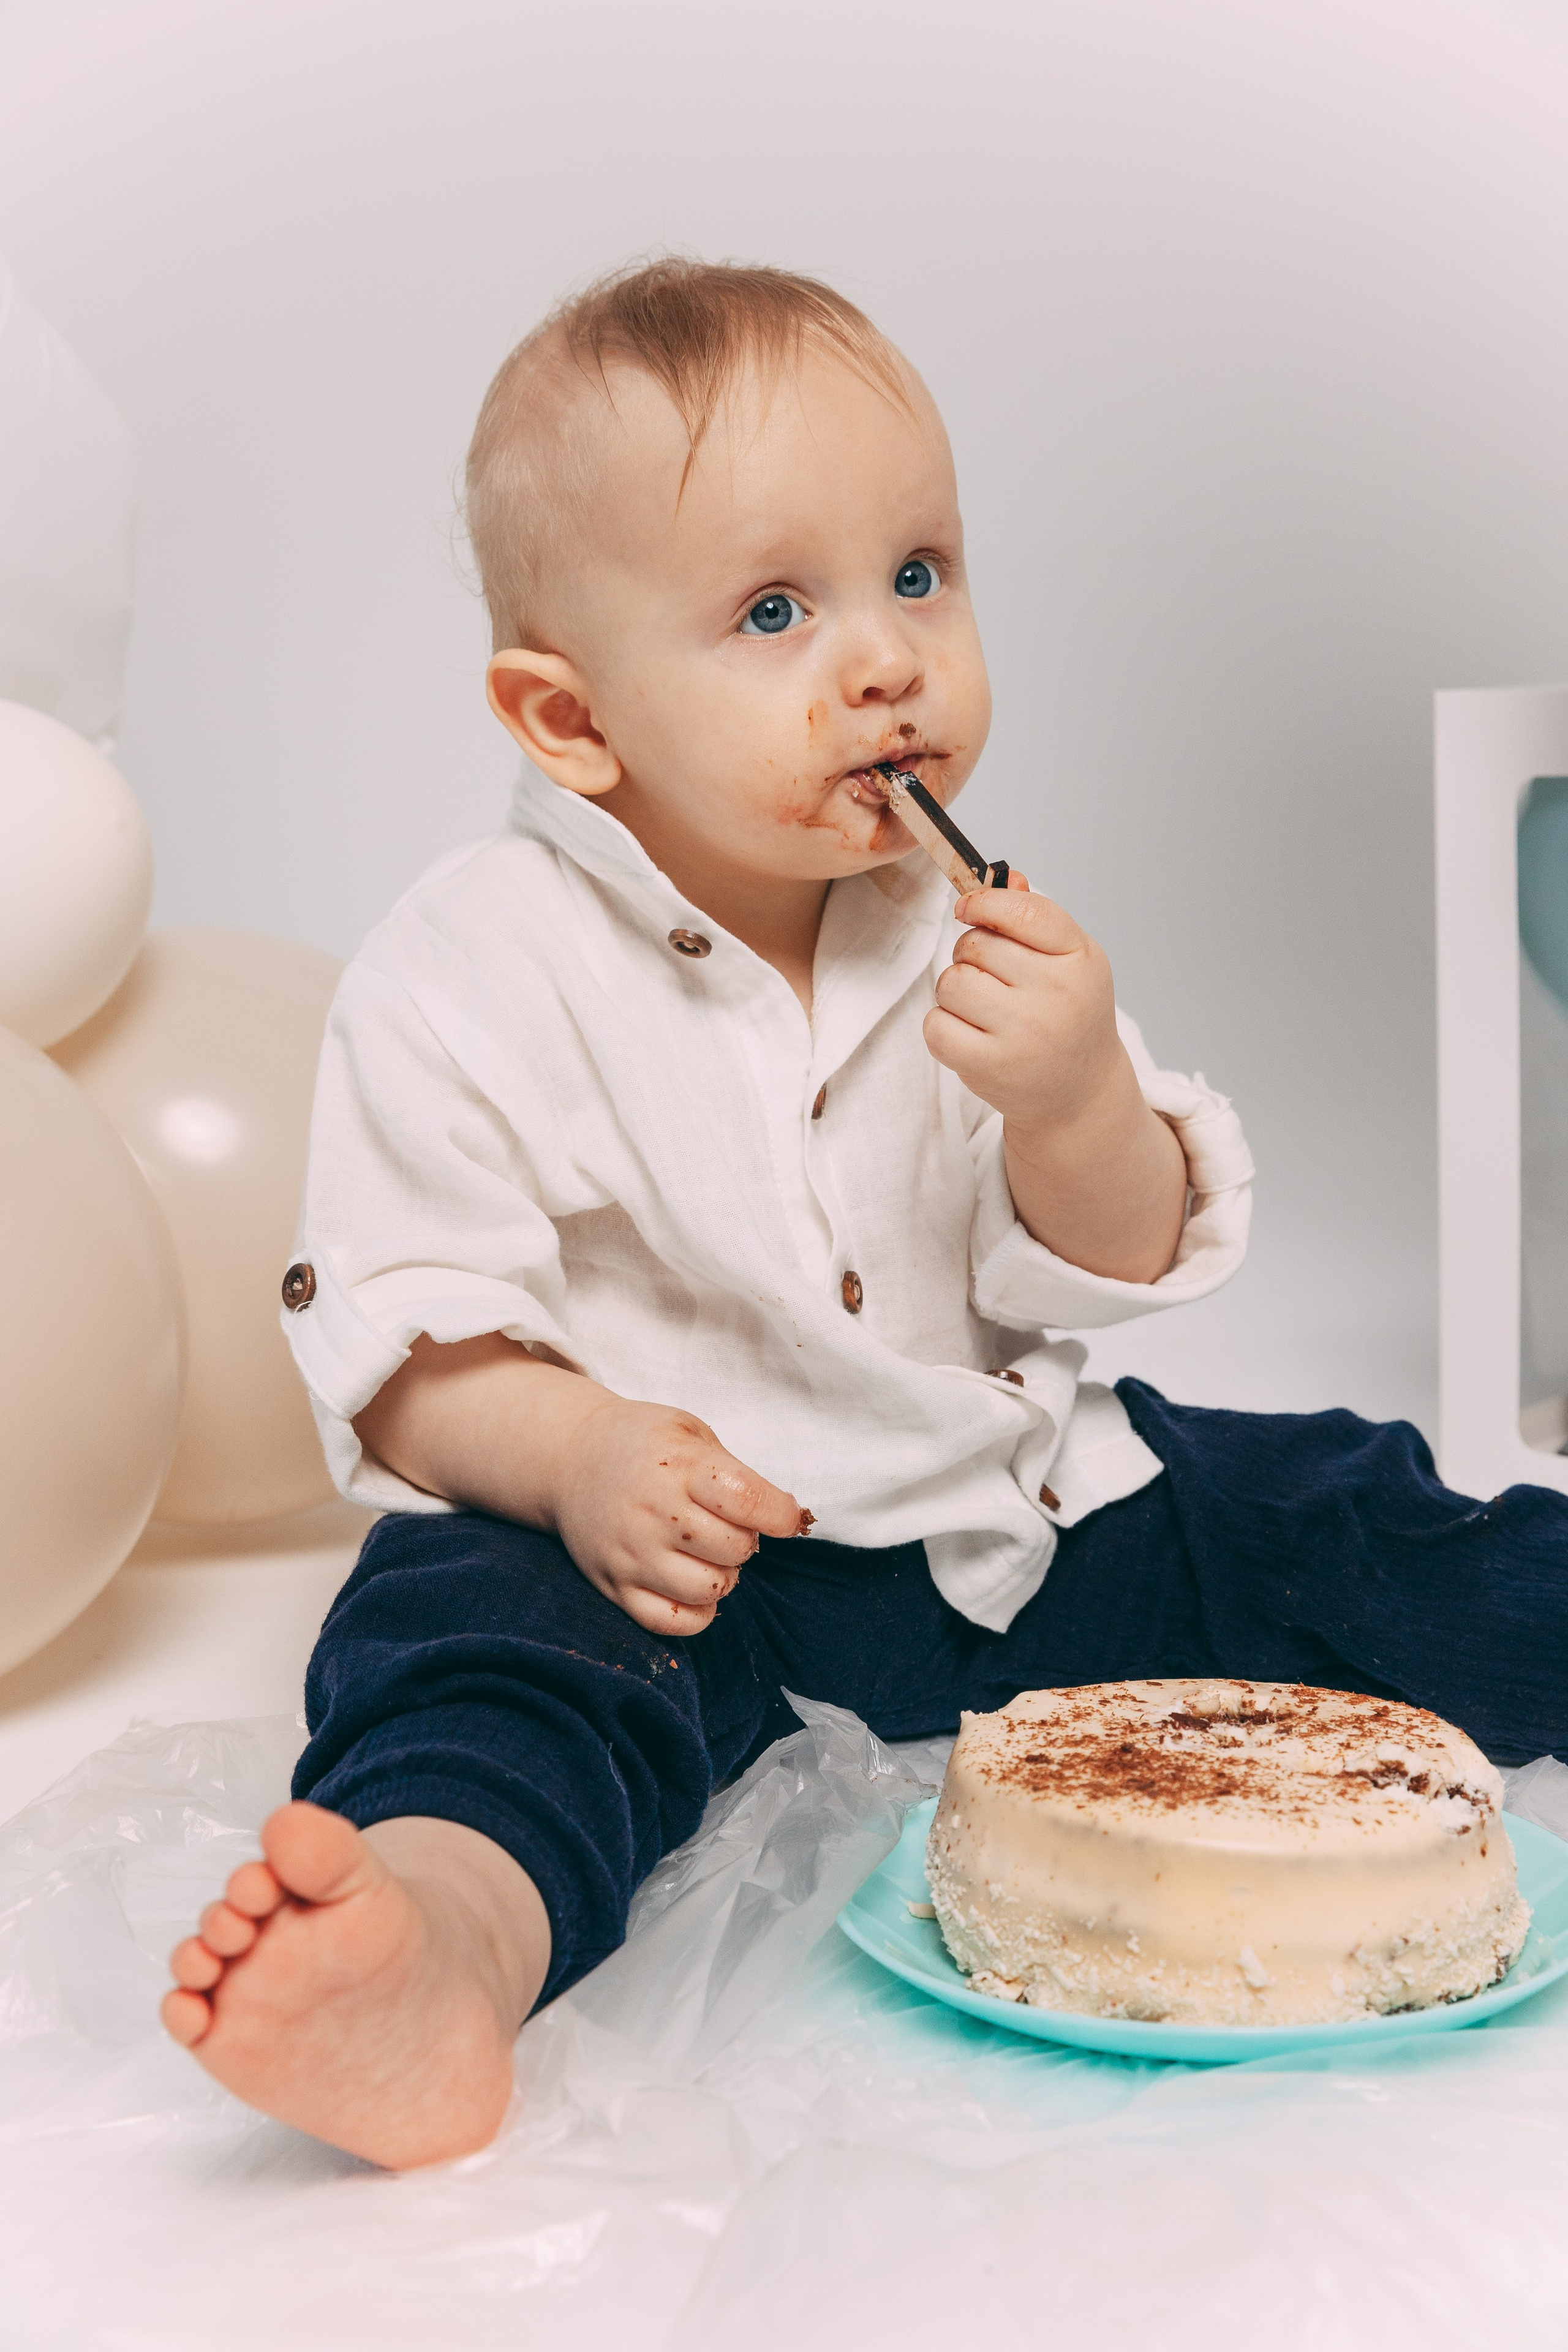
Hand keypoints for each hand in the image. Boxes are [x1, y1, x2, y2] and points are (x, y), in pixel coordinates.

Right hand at [552, 1398, 805, 1635]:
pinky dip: (697, 1612)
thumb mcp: (690, 1433)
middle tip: (728, 1524)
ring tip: (709, 1552)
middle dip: (747, 1539)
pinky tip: (694, 1586)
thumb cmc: (641, 1444)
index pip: (748, 1501)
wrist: (568, 1459)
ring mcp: (631, 1554)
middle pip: (735, 1549)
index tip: (785, 1516)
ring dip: (725, 1575)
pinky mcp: (614, 1586)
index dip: (780, 1514)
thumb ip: (736, 1472)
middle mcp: (653, 1513)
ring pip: (709, 1589)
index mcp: (679, 1467)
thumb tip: (784, 1517)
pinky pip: (672, 1623)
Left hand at [924, 873, 1121, 1137]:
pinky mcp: (989, 1066)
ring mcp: (1021, 1034)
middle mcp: (1054, 995)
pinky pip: (936, 1024)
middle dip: (972, 954)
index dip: (984, 903)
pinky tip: (969, 1033)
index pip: (1022, 912)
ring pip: (952, 982)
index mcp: (1079, 959)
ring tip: (982, 1007)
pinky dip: (943, 1025)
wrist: (1078, 1091)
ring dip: (955, 989)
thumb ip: (1036, 917)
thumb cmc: (1070, 1015)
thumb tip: (1005, 878)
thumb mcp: (1071, 959)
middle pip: (977, 945)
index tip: (969, 908)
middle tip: (993, 977)